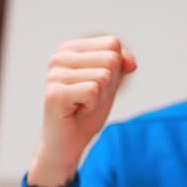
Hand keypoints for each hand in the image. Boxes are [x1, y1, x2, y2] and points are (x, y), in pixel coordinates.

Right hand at [27, 35, 135, 186]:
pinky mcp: (55, 93)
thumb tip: (131, 63)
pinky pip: (94, 91)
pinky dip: (93, 106)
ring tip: (82, 104)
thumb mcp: (111, 82)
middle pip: (111, 59)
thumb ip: (121, 64)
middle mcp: (59, 57)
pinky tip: (77, 111)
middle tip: (90, 98)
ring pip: (104, 76)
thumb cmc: (87, 110)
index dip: (116, 69)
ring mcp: (54, 74)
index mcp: (70, 48)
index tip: (97, 84)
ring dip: (100, 97)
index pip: (112, 44)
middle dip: (109, 84)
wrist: (69, 142)